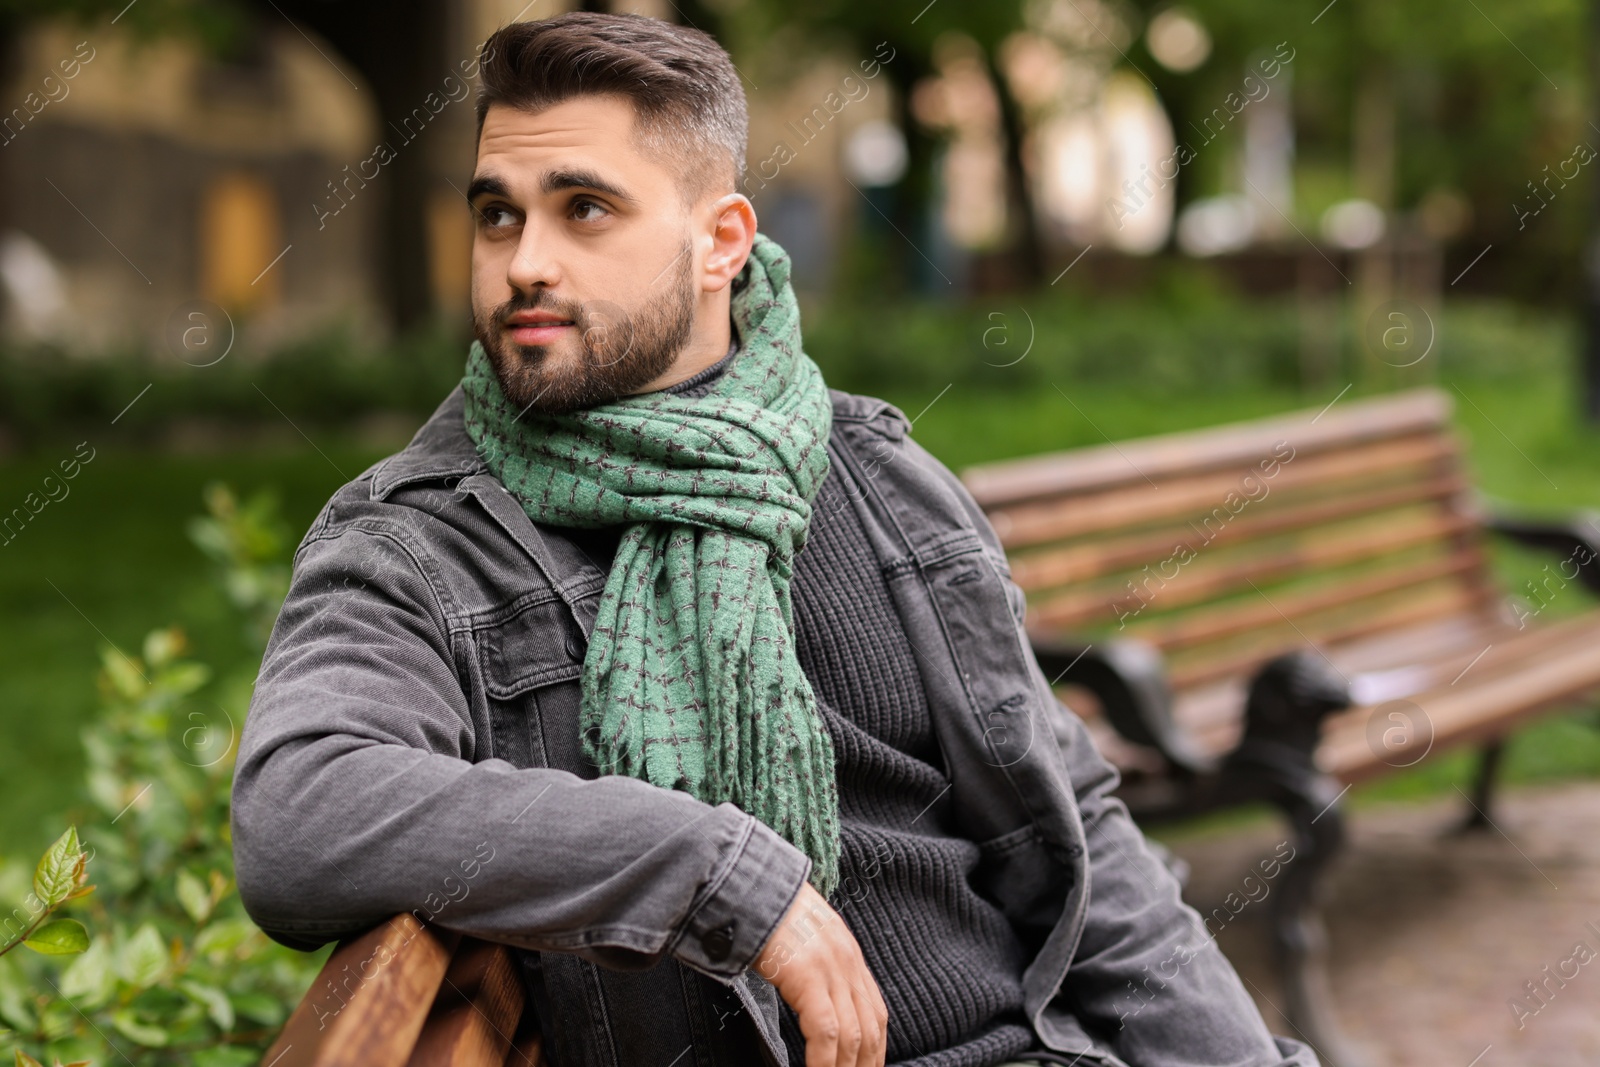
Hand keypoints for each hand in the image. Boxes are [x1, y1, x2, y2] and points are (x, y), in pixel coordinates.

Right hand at [753, 881, 886, 1066]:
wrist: (746, 881)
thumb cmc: (762, 909)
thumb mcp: (801, 937)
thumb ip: (813, 968)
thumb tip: (808, 1002)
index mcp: (847, 954)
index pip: (876, 1014)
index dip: (875, 1050)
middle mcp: (847, 961)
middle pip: (870, 1029)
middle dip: (864, 1066)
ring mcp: (831, 967)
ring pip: (853, 1036)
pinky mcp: (809, 973)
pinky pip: (826, 1030)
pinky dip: (824, 1061)